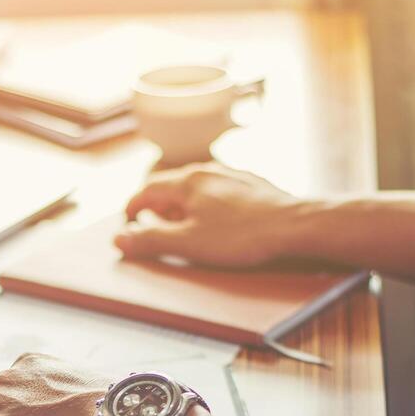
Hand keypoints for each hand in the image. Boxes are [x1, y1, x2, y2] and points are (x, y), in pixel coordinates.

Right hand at [116, 162, 305, 267]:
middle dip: (156, 208)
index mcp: (187, 183)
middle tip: (151, 229)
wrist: (296, 225)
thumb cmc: (242, 236)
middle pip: (169, 186)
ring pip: (195, 187)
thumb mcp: (189, 244)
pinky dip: (205, 205)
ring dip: (181, 206)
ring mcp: (231, 175)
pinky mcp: (251, 185)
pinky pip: (217, 191)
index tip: (128, 226)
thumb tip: (118, 239)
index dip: (132, 210)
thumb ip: (151, 240)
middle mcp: (207, 171)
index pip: (146, 191)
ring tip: (182, 227)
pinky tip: (217, 222)